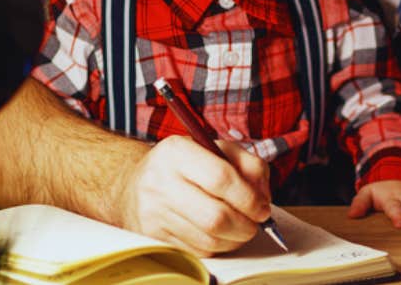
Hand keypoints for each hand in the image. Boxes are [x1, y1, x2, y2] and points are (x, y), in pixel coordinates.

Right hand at [114, 136, 271, 256]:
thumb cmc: (187, 164)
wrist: (137, 182)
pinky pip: (197, 251)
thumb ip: (248, 164)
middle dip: (246, 225)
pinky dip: (218, 246)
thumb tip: (263, 195)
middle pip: (215, 216)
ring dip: (235, 239)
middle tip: (256, 222)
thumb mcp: (216, 149)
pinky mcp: (153, 236)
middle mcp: (160, 181)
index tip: (262, 206)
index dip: (249, 197)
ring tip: (242, 228)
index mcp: (177, 152)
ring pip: (208, 239)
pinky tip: (223, 234)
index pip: (221, 178)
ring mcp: (154, 212)